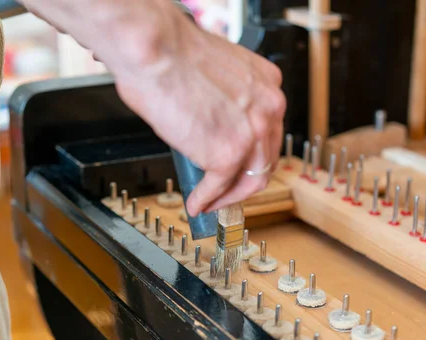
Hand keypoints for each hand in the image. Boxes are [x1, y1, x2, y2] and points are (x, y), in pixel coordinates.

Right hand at [113, 6, 285, 216]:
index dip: (253, 153)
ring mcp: (251, 134)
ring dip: (229, 196)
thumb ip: (225, 101)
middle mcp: (268, 109)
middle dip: (245, 179)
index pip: (269, 132)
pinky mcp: (227, 154)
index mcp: (267, 85)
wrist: (155, 50)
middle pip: (266, 159)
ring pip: (251, 180)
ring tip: (212, 202)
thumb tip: (210, 122)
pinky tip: (195, 202)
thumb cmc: (171, 52)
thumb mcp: (217, 73)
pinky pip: (218, 186)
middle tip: (228, 190)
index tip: (239, 164)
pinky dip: (205, 199)